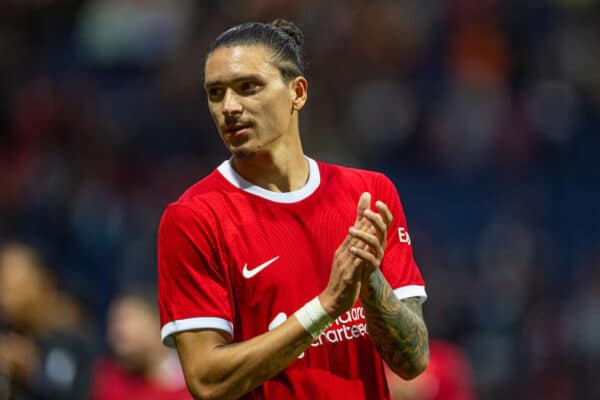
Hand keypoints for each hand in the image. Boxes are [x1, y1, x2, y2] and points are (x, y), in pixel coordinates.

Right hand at [319, 192, 371, 317]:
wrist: (332, 301)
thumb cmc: (342, 281)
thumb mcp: (348, 262)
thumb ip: (354, 248)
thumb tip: (359, 235)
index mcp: (343, 249)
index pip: (354, 228)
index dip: (361, 213)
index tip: (367, 197)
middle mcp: (343, 253)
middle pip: (355, 232)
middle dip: (364, 216)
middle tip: (371, 201)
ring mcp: (345, 264)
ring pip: (356, 245)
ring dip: (365, 231)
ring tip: (373, 219)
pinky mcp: (349, 276)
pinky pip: (357, 263)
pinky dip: (362, 254)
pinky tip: (368, 248)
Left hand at [348, 198, 392, 278]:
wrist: (364, 277)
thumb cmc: (364, 251)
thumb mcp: (363, 230)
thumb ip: (363, 213)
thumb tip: (366, 193)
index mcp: (379, 234)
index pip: (387, 220)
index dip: (384, 211)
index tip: (377, 202)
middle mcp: (381, 243)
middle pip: (382, 229)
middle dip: (375, 219)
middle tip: (365, 213)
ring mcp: (378, 255)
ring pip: (374, 242)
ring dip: (363, 235)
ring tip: (350, 229)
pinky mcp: (372, 266)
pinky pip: (369, 259)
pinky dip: (360, 253)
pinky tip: (351, 248)